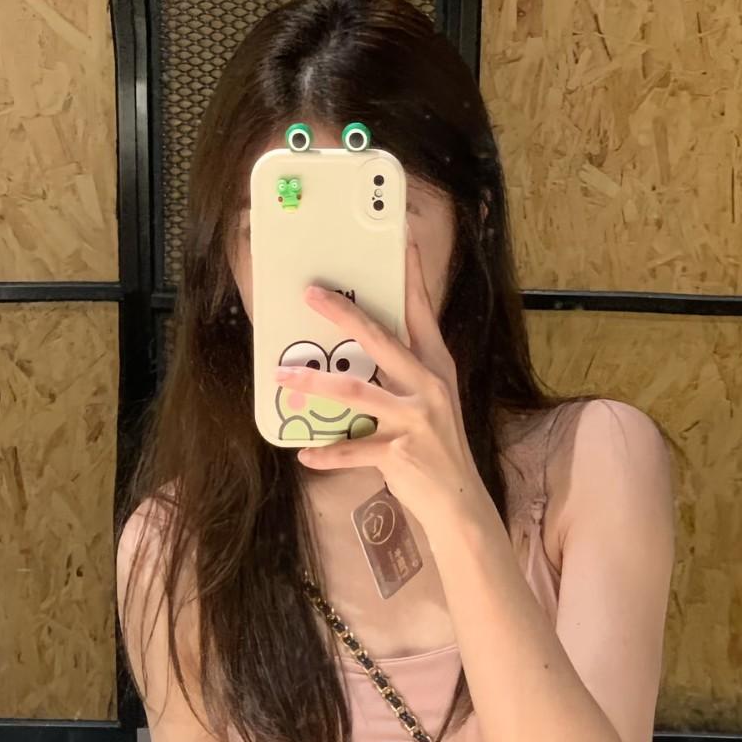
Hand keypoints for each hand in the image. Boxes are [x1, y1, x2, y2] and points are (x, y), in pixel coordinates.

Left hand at [274, 236, 487, 532]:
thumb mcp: (427, 403)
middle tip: (310, 295)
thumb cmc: (435, 450)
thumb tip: (355, 352)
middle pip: (380, 339)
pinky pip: (353, 449)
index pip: (421, 312)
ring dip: (315, 383)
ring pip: (356, 392)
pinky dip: (326, 453)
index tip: (399, 238)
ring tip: (282, 377)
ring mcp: (416, 419)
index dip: (410, 274)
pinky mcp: (400, 453)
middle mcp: (429, 386)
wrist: (459, 503)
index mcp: (437, 366)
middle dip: (342, 313)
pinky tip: (305, 454)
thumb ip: (400, 375)